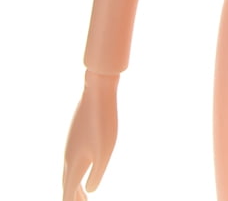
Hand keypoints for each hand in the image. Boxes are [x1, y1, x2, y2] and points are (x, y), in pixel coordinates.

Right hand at [63, 72, 118, 200]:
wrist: (97, 93)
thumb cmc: (103, 122)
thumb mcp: (105, 150)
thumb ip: (96, 173)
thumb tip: (91, 190)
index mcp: (74, 163)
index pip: (69, 191)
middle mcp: (69, 157)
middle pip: (67, 184)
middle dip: (73, 197)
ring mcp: (71, 145)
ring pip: (69, 171)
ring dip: (74, 185)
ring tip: (82, 193)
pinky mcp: (76, 136)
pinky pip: (73, 159)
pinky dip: (76, 171)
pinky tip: (82, 167)